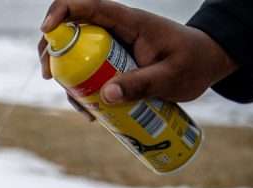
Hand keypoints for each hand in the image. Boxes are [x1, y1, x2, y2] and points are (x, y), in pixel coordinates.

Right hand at [38, 0, 237, 104]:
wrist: (204, 65)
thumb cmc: (193, 64)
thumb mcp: (171, 77)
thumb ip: (141, 84)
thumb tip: (105, 95)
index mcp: (129, 21)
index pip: (90, 6)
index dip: (63, 11)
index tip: (47, 30)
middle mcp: (115, 30)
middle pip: (72, 29)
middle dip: (53, 50)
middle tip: (49, 75)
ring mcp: (112, 48)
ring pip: (76, 55)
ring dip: (66, 77)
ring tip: (79, 107)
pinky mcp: (113, 65)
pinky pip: (89, 73)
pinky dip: (82, 91)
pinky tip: (90, 112)